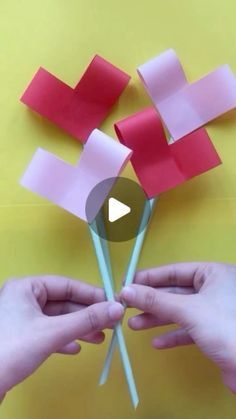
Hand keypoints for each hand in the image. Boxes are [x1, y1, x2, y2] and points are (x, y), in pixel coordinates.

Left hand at [0, 276, 122, 397]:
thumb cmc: (12, 349)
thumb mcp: (53, 332)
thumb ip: (86, 320)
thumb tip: (117, 309)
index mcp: (26, 287)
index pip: (66, 285)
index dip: (90, 294)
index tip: (111, 303)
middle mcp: (22, 298)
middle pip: (63, 303)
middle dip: (86, 315)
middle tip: (109, 324)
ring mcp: (20, 318)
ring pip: (56, 320)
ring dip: (78, 328)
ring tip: (100, 338)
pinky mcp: (19, 338)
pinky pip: (47, 333)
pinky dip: (63, 339)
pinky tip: (76, 348)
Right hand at [120, 262, 235, 392]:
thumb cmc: (225, 327)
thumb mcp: (188, 310)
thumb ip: (156, 300)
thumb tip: (126, 291)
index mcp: (214, 274)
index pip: (175, 270)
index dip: (150, 277)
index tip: (127, 283)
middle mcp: (216, 289)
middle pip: (176, 292)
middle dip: (151, 301)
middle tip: (126, 307)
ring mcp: (216, 311)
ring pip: (181, 311)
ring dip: (158, 319)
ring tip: (133, 326)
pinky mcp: (216, 332)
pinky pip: (190, 329)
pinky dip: (174, 335)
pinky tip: (157, 343)